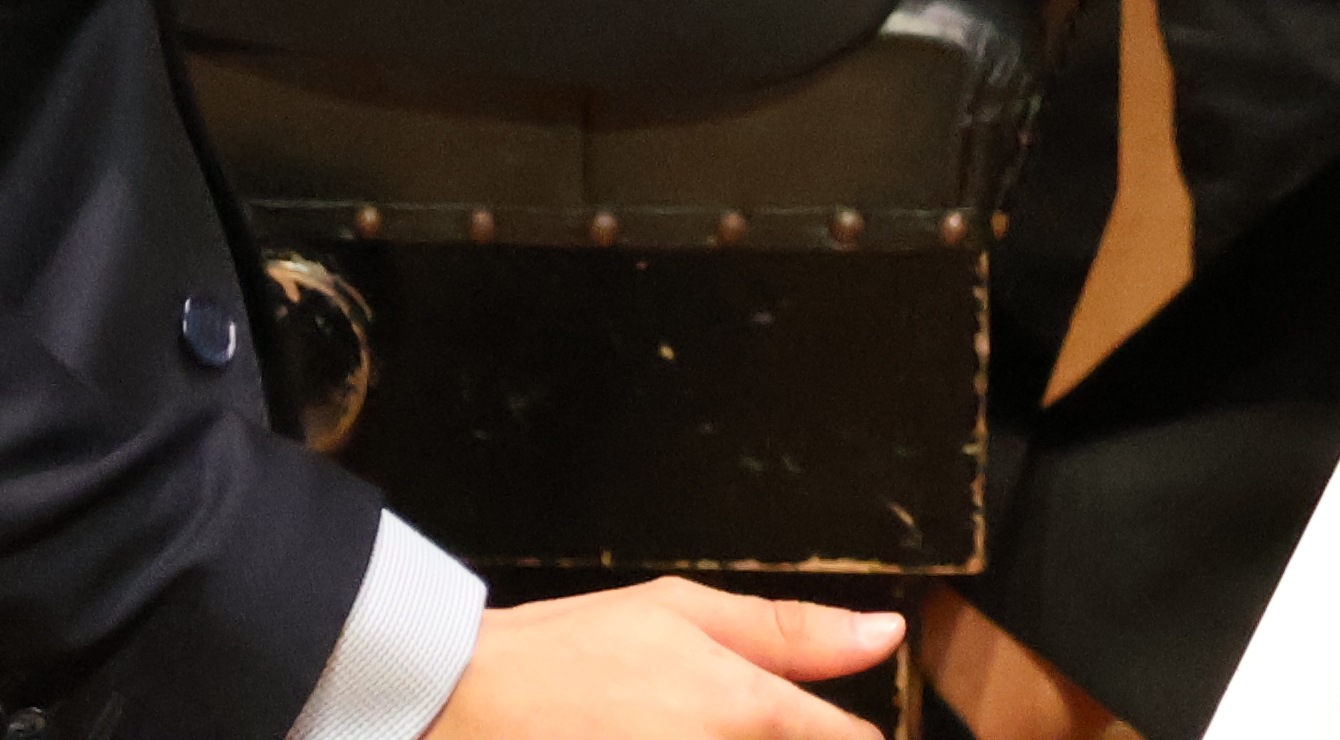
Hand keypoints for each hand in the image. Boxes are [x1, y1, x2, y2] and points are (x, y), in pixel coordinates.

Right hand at [428, 581, 896, 734]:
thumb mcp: (680, 612)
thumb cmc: (564, 651)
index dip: (851, 737)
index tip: (835, 729)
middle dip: (783, 737)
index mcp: (741, 708)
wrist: (456, 705)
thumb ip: (790, 631)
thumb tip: (883, 634)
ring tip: (667, 720)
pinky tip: (645, 738)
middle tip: (703, 713)